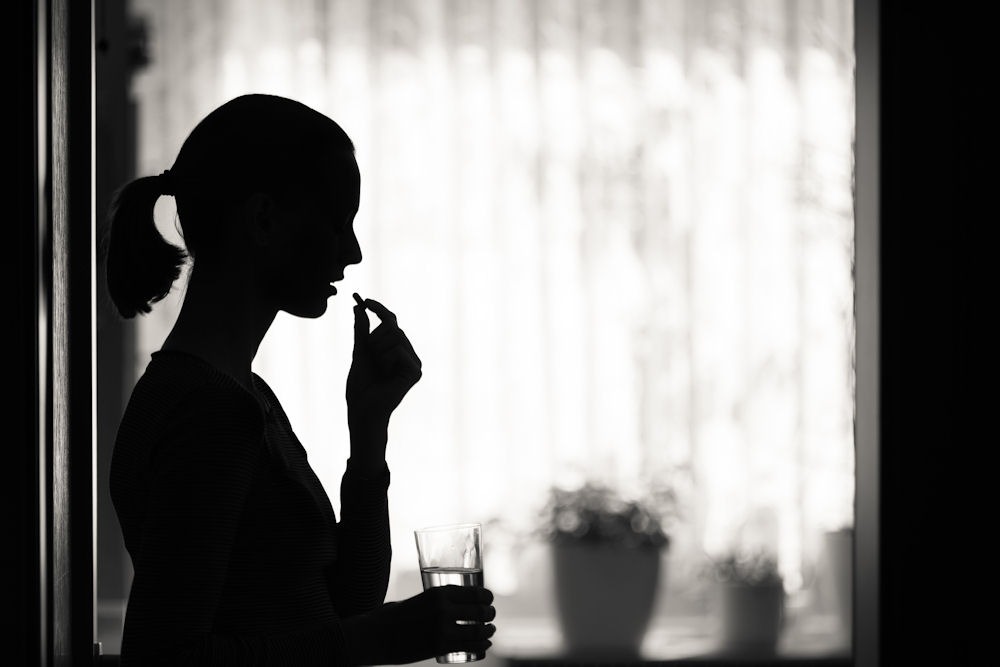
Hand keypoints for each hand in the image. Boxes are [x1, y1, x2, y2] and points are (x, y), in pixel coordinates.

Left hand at [346, 295, 421, 436]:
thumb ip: (361, 330)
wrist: (362, 409)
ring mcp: (414, 362)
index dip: (379, 309)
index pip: (391, 321)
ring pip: (395, 336)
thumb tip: (358, 307)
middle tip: (371, 359)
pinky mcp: (416, 372)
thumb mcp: (359, 352)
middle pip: (392, 327)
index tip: (365, 301)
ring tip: (379, 369)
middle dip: (374, 340)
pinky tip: (387, 375)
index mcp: (396, 348)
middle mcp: (409, 353)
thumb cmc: (361, 386)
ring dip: (378, 351)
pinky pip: (398, 350)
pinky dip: (386, 360)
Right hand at [346, 585, 495, 664]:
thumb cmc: (391, 617)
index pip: (473, 592)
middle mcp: (444, 609)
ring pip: (478, 630)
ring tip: (491, 631)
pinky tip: (485, 645)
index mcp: (438, 593)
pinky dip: (482, 646)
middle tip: (491, 616)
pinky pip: (469, 647)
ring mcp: (443, 629)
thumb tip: (446, 605)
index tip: (489, 599)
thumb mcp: (416, 600)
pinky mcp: (439, 647)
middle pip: (479, 610)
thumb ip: (433, 602)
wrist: (374, 636)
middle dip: (489, 613)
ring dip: (488, 631)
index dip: (486, 596)